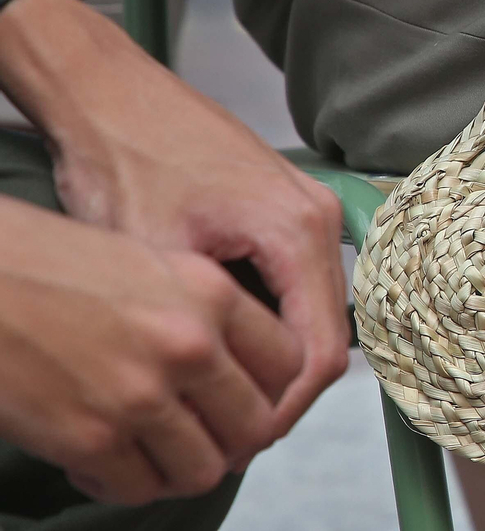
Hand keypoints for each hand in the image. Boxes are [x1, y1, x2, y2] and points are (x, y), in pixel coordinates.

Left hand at [0, 0, 348, 443]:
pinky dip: (270, 324)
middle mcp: (319, 218)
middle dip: (281, 392)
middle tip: (227, 430)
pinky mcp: (287, 209)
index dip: (284, 409)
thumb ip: (213, 331)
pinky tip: (225, 344)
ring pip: (314, 313)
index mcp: (299, 230)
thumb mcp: (162, 261)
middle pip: (326, 336)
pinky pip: (298, 284)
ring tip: (221, 392)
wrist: (109, 94)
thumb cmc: (125, 157)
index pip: (321, 352)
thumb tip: (234, 397)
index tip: (242, 439)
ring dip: (276, 359)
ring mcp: (308, 210)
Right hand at [0, 199, 299, 504]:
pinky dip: (127, 483)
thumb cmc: (50, 263)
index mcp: (211, 294)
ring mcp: (140, 395)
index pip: (289, 362)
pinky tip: (106, 463)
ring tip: (157, 455)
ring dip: (184, 468)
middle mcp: (188, 344)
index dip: (272, 390)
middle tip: (205, 437)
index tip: (249, 399)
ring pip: (205, 468)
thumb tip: (236, 361)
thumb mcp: (152, 260)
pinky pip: (140, 487)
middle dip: (234, 438)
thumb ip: (204, 308)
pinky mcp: (89, 438)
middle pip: (256, 424)